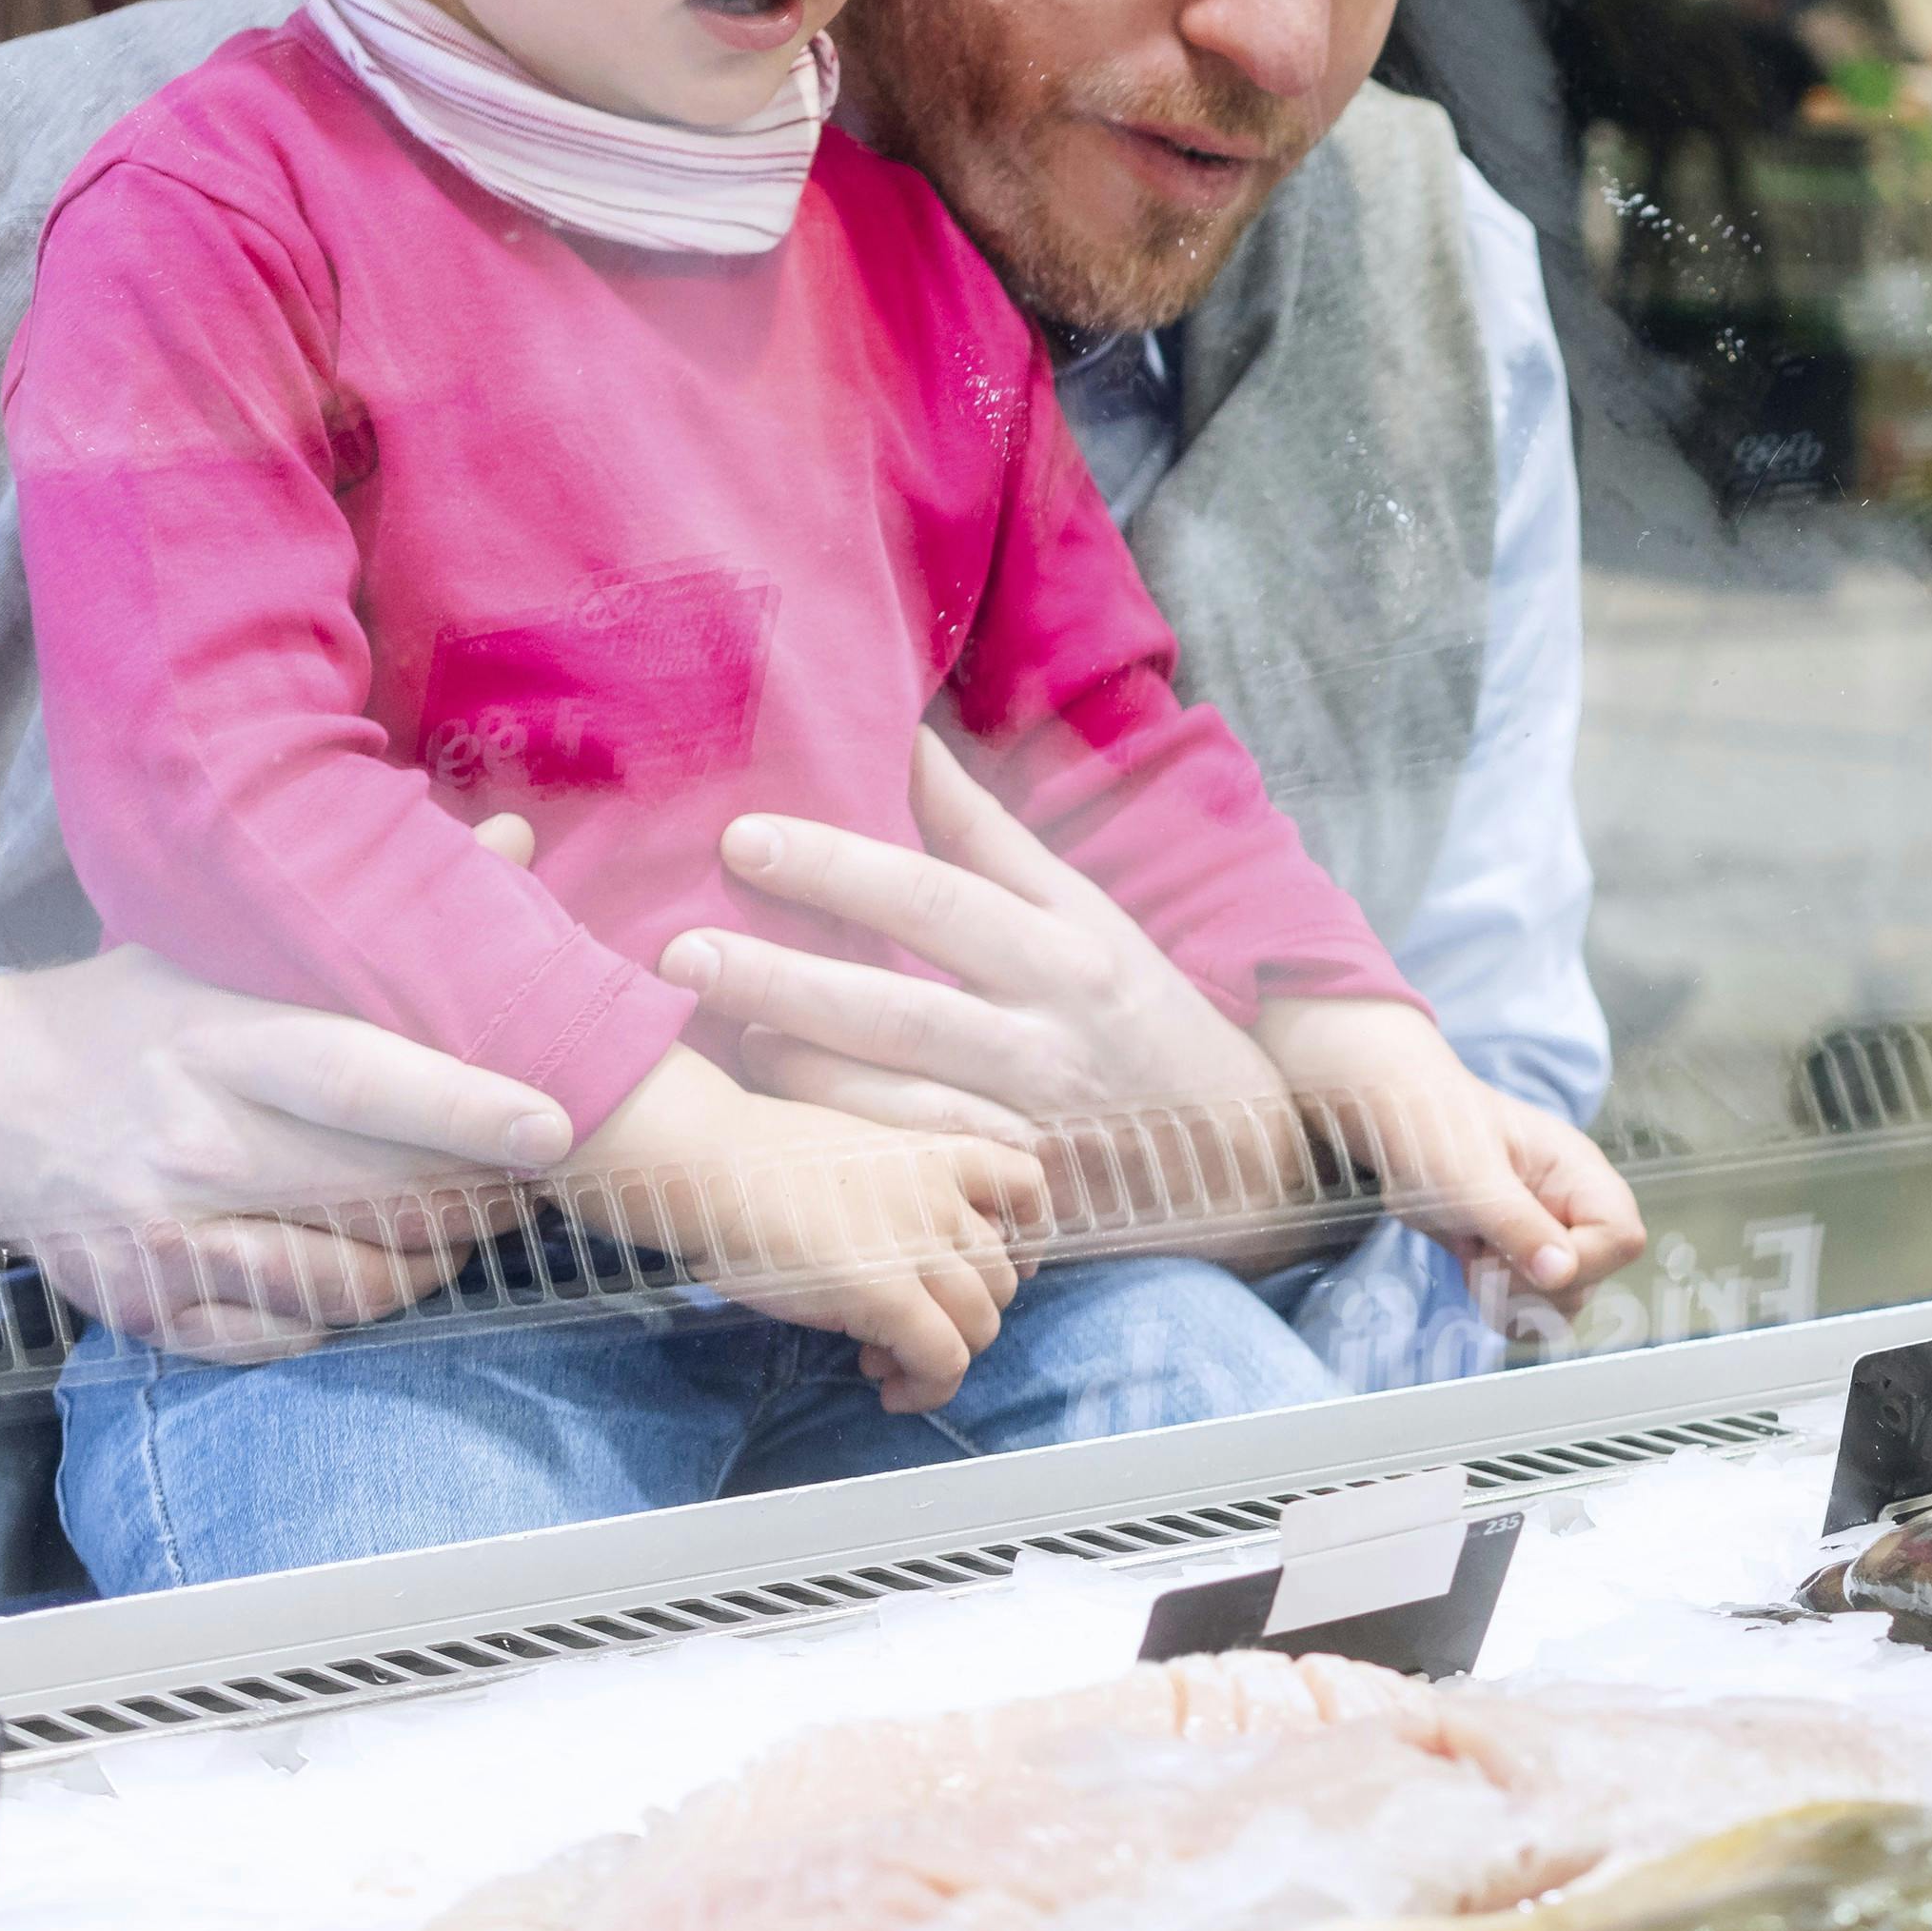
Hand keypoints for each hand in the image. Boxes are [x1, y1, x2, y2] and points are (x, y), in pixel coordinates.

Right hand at [0, 938, 571, 1364]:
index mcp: (221, 1043)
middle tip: (531, 1180)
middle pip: (377, 1194)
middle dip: (479, 1198)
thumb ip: (378, 914)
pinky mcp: (153, 1309)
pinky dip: (352, 1315)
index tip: (554, 1127)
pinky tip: (381, 1272)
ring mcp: (167, 1240)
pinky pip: (291, 1337)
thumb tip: (518, 839)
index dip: (463, 1110)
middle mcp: (193, 1146)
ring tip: (473, 1229)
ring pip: (348, 1283)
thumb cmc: (141, 1014)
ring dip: (433, 1266)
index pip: (358, 1082)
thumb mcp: (230, 943)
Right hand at [554, 1047, 1045, 1411]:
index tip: (996, 1270)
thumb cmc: (749, 1159)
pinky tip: (889, 1389)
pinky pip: (945, 1360)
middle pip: (1002, 1276)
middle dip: (964, 1314)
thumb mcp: (846, 1155)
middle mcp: (941, 1199)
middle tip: (904, 1330)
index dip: (1023, 1238)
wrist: (708, 1160)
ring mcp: (921, 1247)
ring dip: (946, 1356)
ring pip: (983, 1324)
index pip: (1025, 1187)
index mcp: (932, 1155)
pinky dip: (928, 1387)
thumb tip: (896, 1257)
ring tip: (886, 1362)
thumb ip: (891, 1197)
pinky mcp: (890, 1296)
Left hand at [666, 735, 1317, 1255]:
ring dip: (804, 1066)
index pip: (937, 894)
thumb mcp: (1090, 914)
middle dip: (785, 976)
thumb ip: (992, 837)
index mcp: (1068, 943)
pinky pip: (926, 1165)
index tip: (742, 839)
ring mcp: (1037, 1115)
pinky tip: (786, 1113)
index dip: (836, 866)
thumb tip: (908, 740)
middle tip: (684, 953)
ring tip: (722, 1032)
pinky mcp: (1027, 1190)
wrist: (1248, 1156)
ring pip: (905, 1095)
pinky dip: (852, 1139)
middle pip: (903, 1001)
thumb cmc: (1144, 1016)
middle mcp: (1052, 1029)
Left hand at [1253, 996, 1645, 1310]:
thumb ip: (1521, 1227)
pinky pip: (1532, 1306)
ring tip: (1473, 1254)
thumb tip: (1563, 1274)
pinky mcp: (1521, 1255)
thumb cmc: (1433, 1127)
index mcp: (1579, 1173)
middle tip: (1482, 1251)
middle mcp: (1574, 1206)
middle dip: (1531, 1283)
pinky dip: (1501, 1302)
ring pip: (1561, 1302)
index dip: (1579, 1262)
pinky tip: (1472, 1266)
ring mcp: (1549, 1233)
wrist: (1392, 1118)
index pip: (1621, 1238)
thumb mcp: (1472, 1179)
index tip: (1522, 1257)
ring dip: (1512, 1297)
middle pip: (1591, 1279)